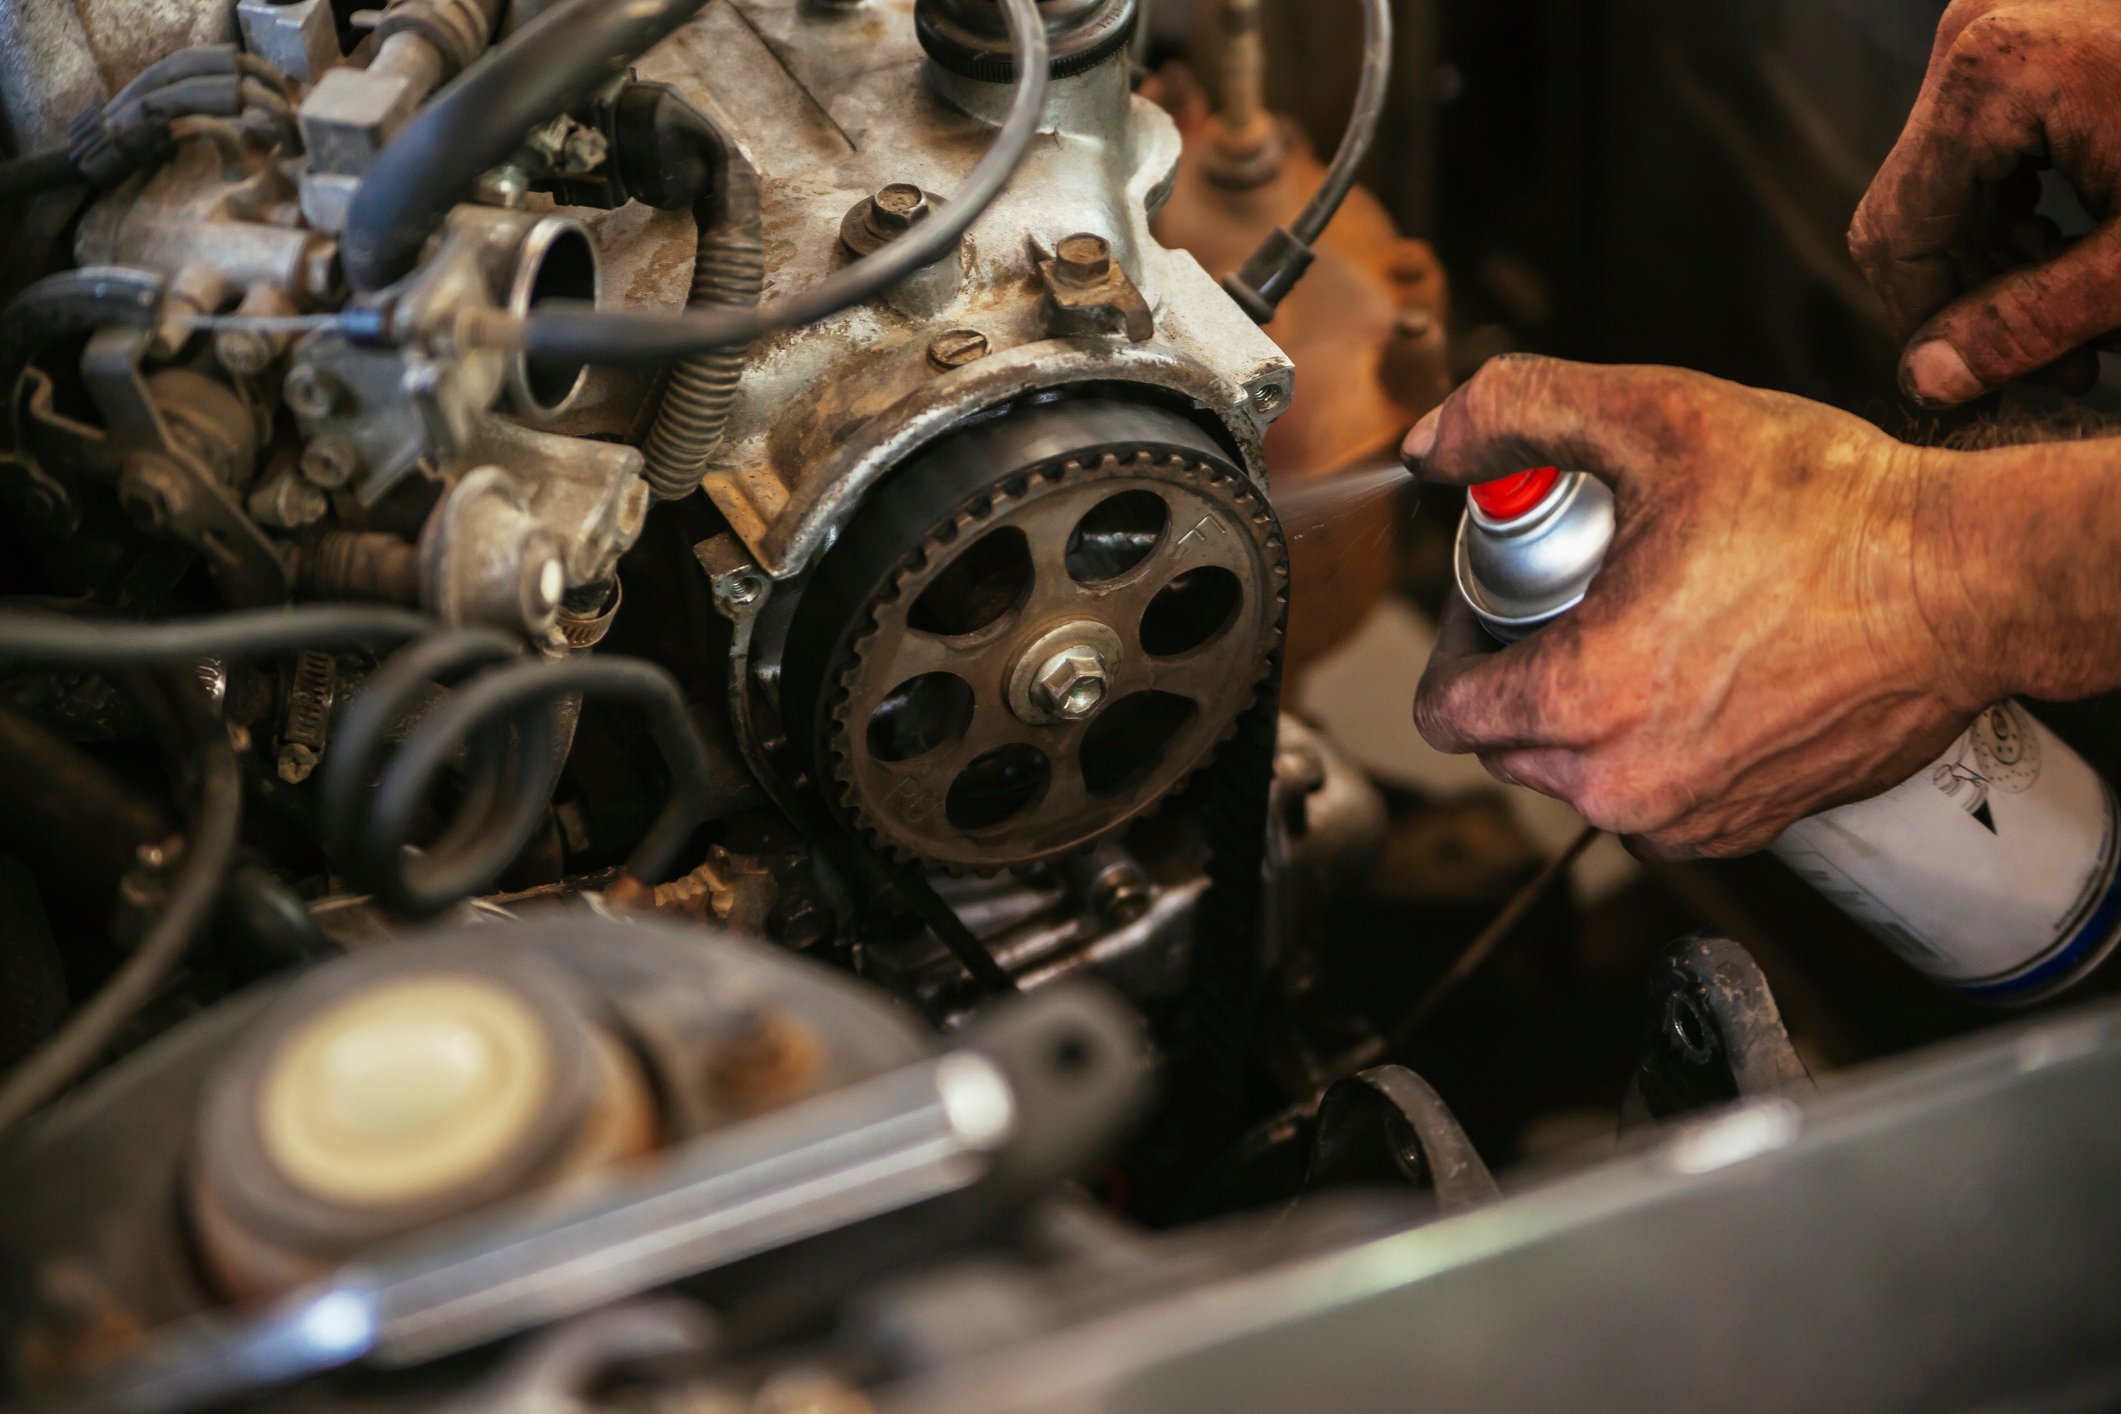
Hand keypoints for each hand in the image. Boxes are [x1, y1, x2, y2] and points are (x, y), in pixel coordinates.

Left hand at [1402, 356, 1992, 860]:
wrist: (1968, 581)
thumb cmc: (1830, 512)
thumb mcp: (1654, 418)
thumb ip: (1518, 412)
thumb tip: (1435, 441)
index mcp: (1582, 698)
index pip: (1445, 711)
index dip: (1452, 640)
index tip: (1493, 596)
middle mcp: (1626, 781)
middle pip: (1507, 745)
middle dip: (1516, 671)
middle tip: (1570, 597)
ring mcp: (1691, 816)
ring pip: (1579, 779)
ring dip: (1583, 716)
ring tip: (1640, 629)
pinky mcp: (1752, 827)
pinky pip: (1656, 802)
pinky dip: (1653, 750)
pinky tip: (1695, 677)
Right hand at [1849, 0, 2120, 406]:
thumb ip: (2026, 327)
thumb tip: (1925, 383)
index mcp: (1991, 75)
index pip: (1895, 233)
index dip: (1929, 327)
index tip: (1985, 389)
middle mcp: (1976, 32)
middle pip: (1914, 205)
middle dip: (1972, 296)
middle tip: (2055, 366)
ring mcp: (2002, 23)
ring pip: (1947, 182)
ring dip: (2000, 260)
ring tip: (2081, 320)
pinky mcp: (2032, 32)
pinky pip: (1984, 142)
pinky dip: (2025, 207)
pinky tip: (2086, 250)